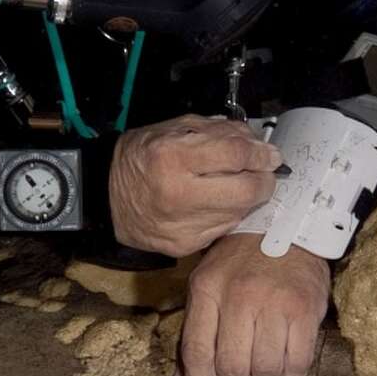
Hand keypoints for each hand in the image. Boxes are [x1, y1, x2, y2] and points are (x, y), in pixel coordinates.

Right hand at [109, 115, 280, 255]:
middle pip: (246, 190)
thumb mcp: (171, 130)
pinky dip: (229, 213)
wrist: (106, 199)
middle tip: (264, 171)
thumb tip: (255, 141)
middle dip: (264, 180)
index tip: (270, 153)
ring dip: (248, 197)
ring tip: (239, 183)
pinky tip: (219, 203)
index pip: (235, 154)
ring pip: (240, 212)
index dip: (260, 152)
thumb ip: (215, 131)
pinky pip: (224, 228)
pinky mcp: (186, 245)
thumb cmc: (140, 158)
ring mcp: (183, 225)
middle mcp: (179, 194)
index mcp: (172, 157)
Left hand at [178, 233, 330, 375]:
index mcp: (207, 290)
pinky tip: (285, 373)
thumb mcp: (207, 288)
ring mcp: (275, 303)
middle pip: (233, 366)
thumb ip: (193, 336)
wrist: (287, 228)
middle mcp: (239, 297)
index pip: (198, 351)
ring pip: (266, 370)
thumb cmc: (240, 264)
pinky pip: (297, 364)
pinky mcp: (305, 311)